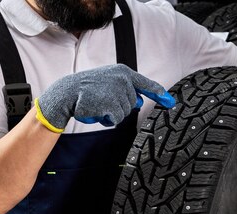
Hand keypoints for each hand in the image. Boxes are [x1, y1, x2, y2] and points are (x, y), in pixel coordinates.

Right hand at [35, 64, 175, 131]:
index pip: (146, 84)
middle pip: (134, 104)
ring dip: (112, 113)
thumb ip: (126, 91)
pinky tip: (96, 111)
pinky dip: (106, 119)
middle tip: (103, 100)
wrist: (66, 93)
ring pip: (125, 113)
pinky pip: (115, 119)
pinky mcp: (109, 104)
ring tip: (98, 104)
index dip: (159, 93)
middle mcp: (122, 80)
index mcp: (123, 72)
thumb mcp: (109, 84)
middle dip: (120, 107)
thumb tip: (140, 102)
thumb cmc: (88, 90)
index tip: (170, 101)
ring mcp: (116, 91)